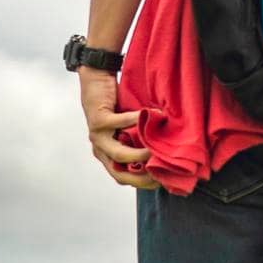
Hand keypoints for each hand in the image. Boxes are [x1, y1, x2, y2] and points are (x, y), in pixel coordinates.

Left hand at [78, 67, 162, 189]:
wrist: (95, 79)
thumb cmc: (116, 104)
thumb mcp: (129, 128)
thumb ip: (140, 140)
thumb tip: (167, 151)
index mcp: (106, 154)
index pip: (122, 177)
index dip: (142, 183)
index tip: (162, 180)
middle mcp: (99, 148)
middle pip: (118, 173)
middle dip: (141, 175)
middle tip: (161, 170)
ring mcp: (97, 136)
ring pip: (118, 153)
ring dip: (139, 154)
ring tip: (156, 149)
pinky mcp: (99, 120)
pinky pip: (121, 123)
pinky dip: (139, 120)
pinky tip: (155, 114)